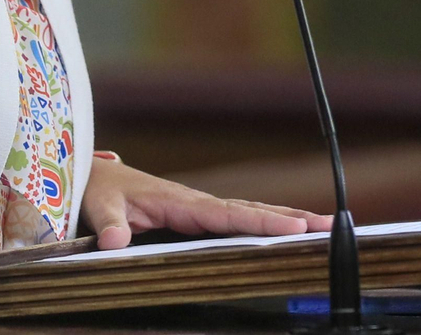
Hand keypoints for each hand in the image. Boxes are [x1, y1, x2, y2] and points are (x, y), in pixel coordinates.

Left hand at [80, 154, 332, 249]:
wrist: (93, 178)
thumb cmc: (97, 190)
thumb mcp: (98, 205)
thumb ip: (108, 224)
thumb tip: (115, 242)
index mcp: (178, 202)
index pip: (227, 214)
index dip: (260, 222)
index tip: (293, 227)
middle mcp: (195, 202)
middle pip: (249, 210)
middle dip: (288, 217)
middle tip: (327, 226)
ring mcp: (198, 208)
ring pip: (248, 211)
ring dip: (283, 217)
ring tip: (321, 226)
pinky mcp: (196, 215)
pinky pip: (236, 218)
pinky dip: (264, 220)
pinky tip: (284, 229)